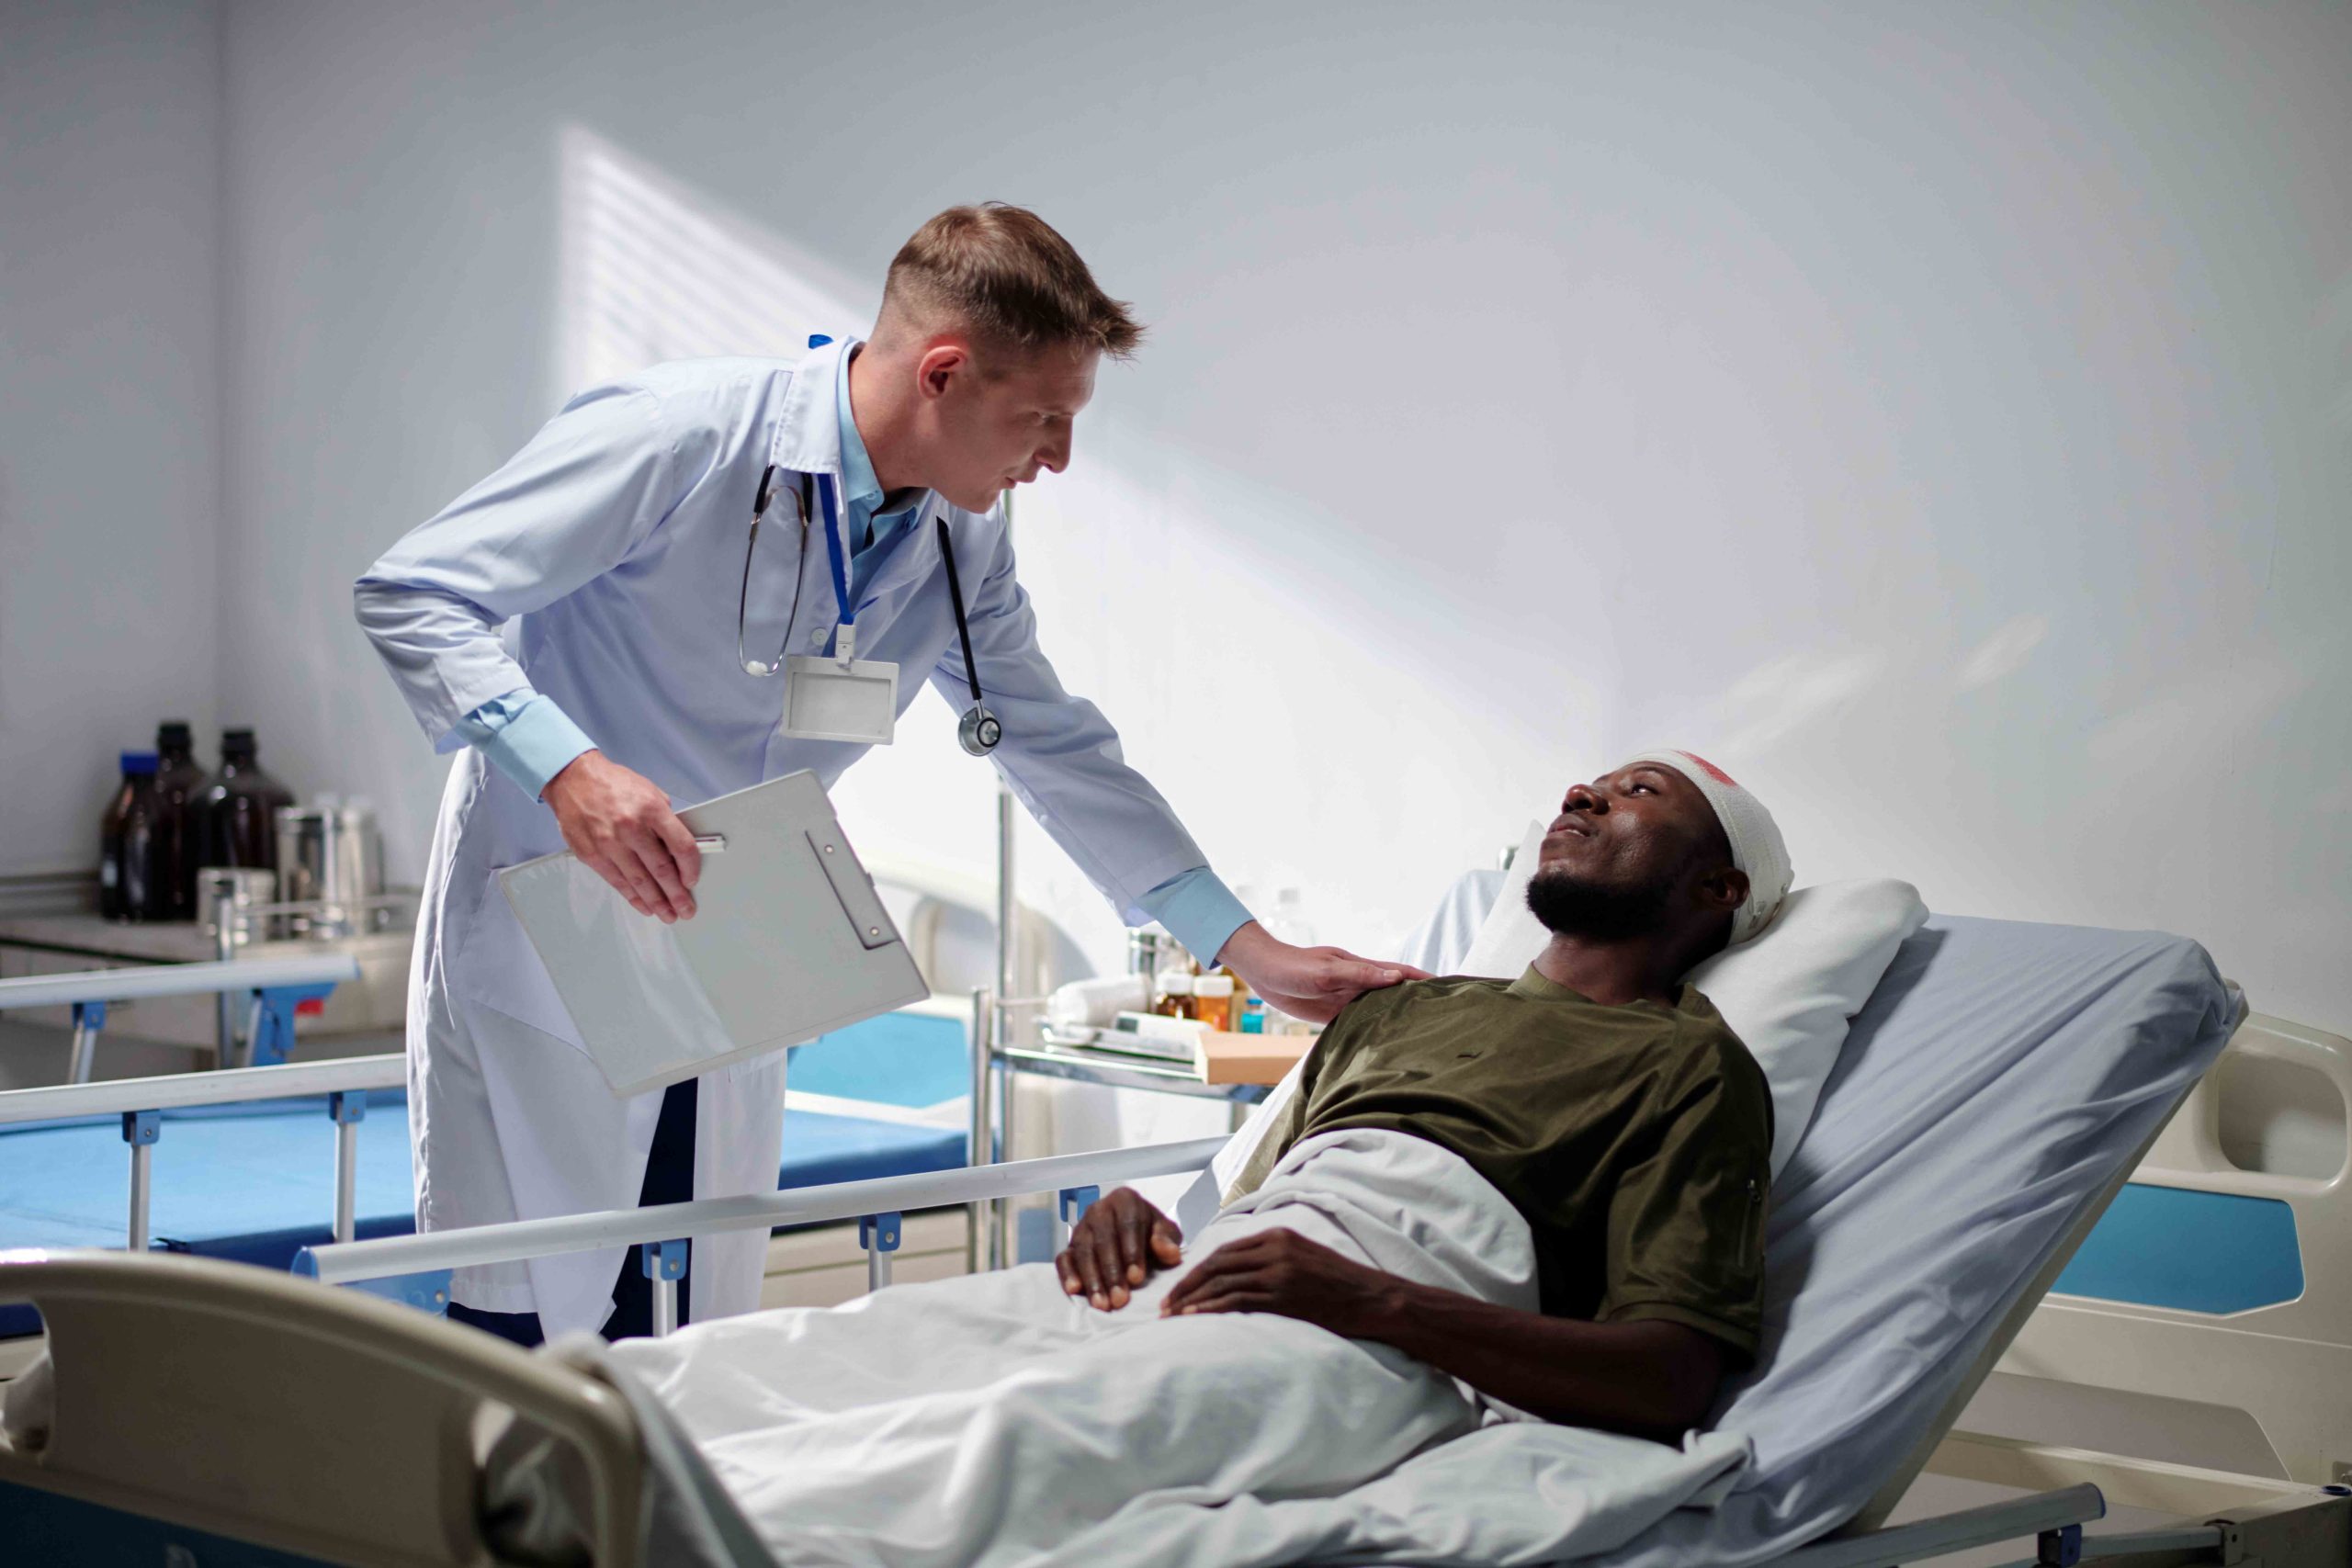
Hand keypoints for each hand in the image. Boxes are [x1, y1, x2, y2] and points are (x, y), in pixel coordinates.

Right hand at [541, 750, 700, 921]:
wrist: (573, 779)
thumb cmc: (613, 784)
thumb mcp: (650, 791)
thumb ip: (665, 819)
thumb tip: (678, 847)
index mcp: (652, 810)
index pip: (681, 846)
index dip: (691, 868)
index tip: (692, 880)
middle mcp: (631, 828)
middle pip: (661, 869)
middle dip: (676, 894)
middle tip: (685, 909)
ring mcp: (609, 844)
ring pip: (639, 881)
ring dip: (656, 902)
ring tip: (668, 914)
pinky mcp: (592, 855)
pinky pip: (617, 882)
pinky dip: (633, 897)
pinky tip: (644, 906)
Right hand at [1056, 1187, 1183, 1310]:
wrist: (1136, 1237)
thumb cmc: (1151, 1234)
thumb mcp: (1166, 1233)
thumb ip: (1167, 1239)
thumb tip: (1169, 1252)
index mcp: (1125, 1200)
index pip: (1127, 1224)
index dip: (1131, 1252)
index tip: (1137, 1278)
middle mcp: (1100, 1210)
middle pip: (1103, 1240)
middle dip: (1112, 1272)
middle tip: (1120, 1299)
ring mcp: (1081, 1228)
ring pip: (1083, 1252)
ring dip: (1092, 1279)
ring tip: (1102, 1304)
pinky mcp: (1069, 1246)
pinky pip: (1063, 1259)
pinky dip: (1067, 1274)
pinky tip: (1074, 1290)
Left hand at [1159, 1226, 1399, 1339]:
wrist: (1373, 1297)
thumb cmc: (1340, 1283)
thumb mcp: (1304, 1257)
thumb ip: (1272, 1259)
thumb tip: (1238, 1275)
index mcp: (1278, 1235)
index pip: (1225, 1250)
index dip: (1197, 1269)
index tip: (1179, 1286)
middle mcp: (1275, 1248)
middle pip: (1217, 1264)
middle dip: (1187, 1284)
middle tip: (1165, 1304)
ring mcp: (1279, 1271)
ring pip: (1223, 1282)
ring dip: (1192, 1299)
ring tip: (1172, 1315)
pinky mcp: (1285, 1295)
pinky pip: (1238, 1300)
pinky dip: (1212, 1308)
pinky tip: (1194, 1317)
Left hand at [1216, 921, 1428, 1024]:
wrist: (1263, 973)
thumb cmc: (1293, 967)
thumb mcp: (1327, 971)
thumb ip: (1360, 975)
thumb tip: (1396, 976)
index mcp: (1361, 968)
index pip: (1401, 973)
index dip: (1424, 979)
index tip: (1449, 986)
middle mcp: (1358, 983)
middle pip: (1395, 992)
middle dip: (1417, 1001)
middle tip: (1444, 1017)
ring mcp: (1346, 998)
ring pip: (1379, 1009)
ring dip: (1397, 1018)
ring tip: (1421, 1033)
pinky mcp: (1333, 1012)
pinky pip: (1359, 1022)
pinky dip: (1373, 1030)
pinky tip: (1383, 1044)